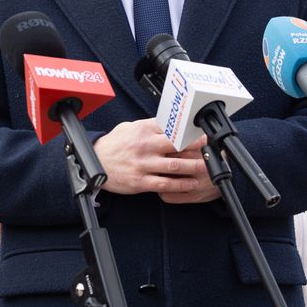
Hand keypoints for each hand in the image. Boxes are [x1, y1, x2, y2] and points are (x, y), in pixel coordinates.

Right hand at [95, 119, 217, 201]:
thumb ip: (150, 125)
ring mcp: (143, 164)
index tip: (204, 133)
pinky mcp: (140, 181)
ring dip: (194, 168)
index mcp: (144, 130)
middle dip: (198, 148)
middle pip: (178, 145)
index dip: (191, 131)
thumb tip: (170, 121)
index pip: (173, 128)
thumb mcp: (130, 127)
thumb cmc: (114, 144)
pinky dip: (180, 185)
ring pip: (175, 166)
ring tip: (207, 168)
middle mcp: (145, 146)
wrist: (95, 161)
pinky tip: (191, 184)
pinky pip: (165, 184)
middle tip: (211, 150)